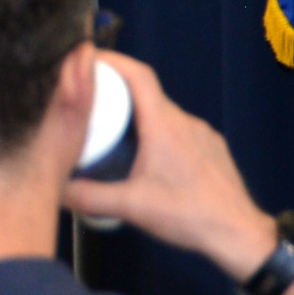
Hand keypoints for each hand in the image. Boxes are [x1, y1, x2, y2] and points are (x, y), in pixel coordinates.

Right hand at [61, 52, 275, 281]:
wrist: (240, 236)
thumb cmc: (188, 215)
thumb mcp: (130, 208)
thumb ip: (87, 197)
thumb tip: (53, 189)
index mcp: (164, 125)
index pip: (138, 75)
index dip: (112, 60)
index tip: (87, 59)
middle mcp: (185, 122)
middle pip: (146, 92)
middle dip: (116, 91)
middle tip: (87, 102)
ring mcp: (202, 134)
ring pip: (163, 113)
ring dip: (137, 115)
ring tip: (112, 131)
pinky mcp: (212, 149)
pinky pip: (178, 129)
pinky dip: (157, 131)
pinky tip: (146, 157)